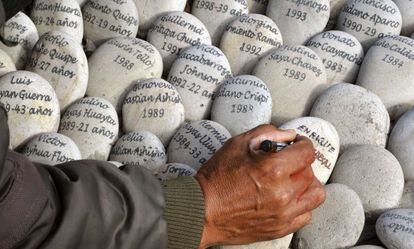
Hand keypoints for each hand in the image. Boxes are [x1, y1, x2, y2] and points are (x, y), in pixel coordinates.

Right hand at [195, 125, 325, 247]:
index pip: (307, 152)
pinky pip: (305, 214)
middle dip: (300, 162)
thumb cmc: (216, 178)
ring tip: (292, 180)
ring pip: (315, 194)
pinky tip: (287, 198)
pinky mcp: (280, 228)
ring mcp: (283, 213)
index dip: (303, 143)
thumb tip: (288, 136)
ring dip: (306, 184)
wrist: (202, 210)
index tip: (297, 144)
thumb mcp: (237, 144)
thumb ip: (266, 133)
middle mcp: (283, 193)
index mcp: (273, 169)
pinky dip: (300, 204)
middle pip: (310, 172)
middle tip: (287, 161)